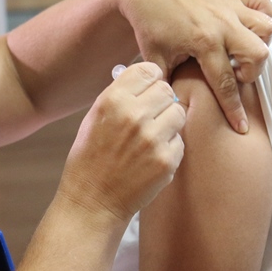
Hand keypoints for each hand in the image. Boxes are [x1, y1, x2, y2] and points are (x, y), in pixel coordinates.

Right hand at [57, 62, 185, 222]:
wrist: (92, 201)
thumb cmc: (91, 156)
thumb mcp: (95, 116)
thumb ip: (121, 93)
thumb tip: (149, 75)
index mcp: (112, 100)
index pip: (148, 70)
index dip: (150, 79)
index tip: (148, 89)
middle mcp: (133, 115)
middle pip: (166, 90)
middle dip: (160, 101)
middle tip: (149, 117)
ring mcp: (152, 138)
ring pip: (178, 113)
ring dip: (168, 122)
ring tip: (151, 137)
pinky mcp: (166, 160)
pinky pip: (180, 140)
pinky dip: (169, 147)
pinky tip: (151, 157)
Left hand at [116, 0, 271, 133]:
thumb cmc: (150, 24)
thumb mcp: (154, 58)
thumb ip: (166, 84)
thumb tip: (174, 110)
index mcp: (203, 41)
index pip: (225, 82)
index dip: (234, 109)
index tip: (241, 127)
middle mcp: (222, 23)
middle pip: (258, 54)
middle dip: (251, 72)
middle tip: (232, 74)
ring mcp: (229, 7)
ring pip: (266, 28)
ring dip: (258, 43)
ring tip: (239, 51)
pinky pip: (262, 1)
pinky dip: (262, 14)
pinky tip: (247, 27)